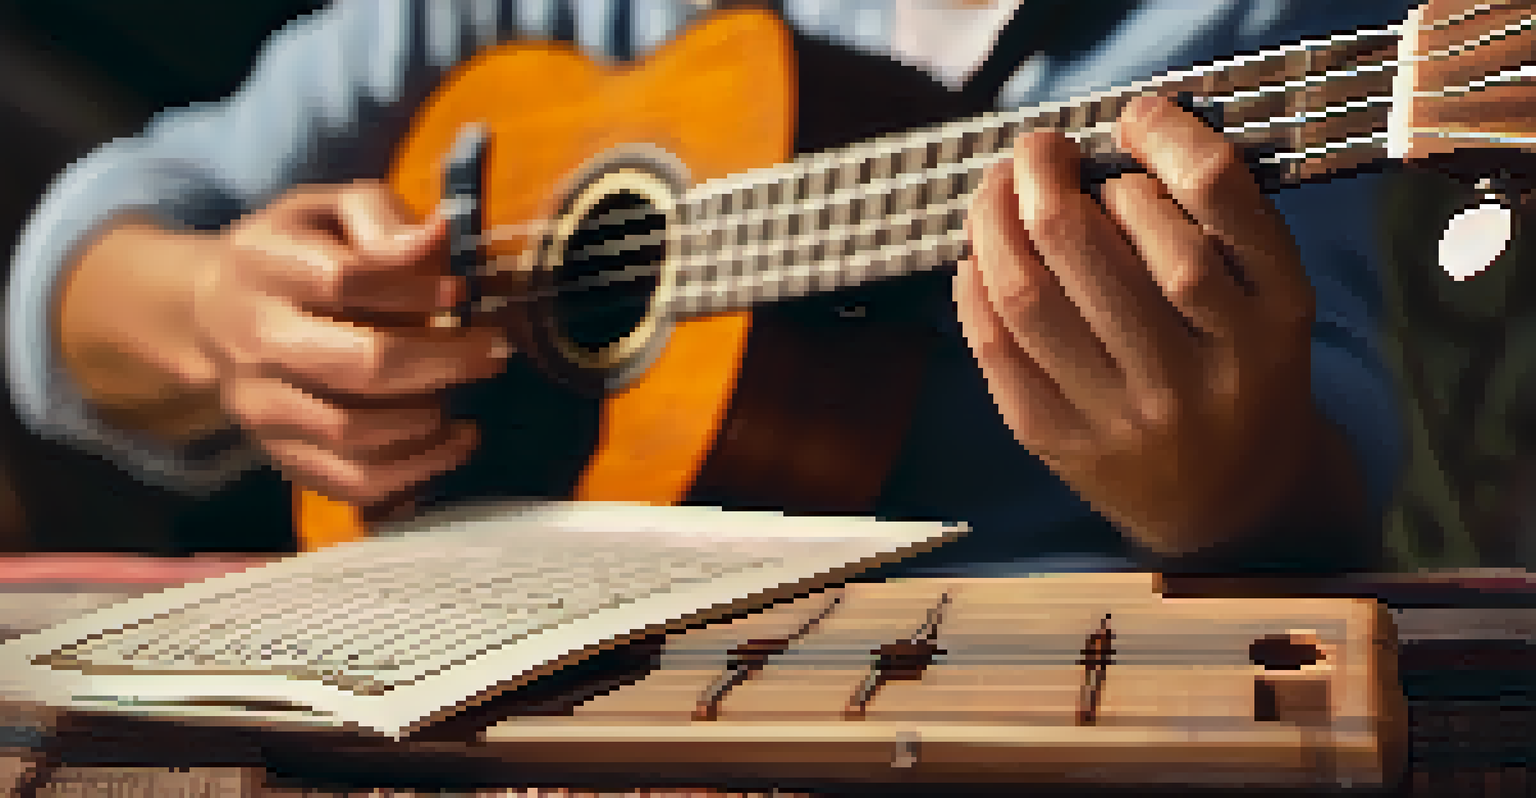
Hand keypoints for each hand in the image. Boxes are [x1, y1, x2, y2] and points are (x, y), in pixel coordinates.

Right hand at [191, 180, 506, 506]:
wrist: (217, 309)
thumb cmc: (301, 251)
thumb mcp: (333, 209)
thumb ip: (380, 219)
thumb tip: (434, 239)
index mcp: (263, 264)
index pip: (344, 282)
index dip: (412, 290)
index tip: (460, 293)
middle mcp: (251, 338)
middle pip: (358, 366)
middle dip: (442, 363)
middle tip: (491, 354)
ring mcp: (257, 404)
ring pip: (353, 432)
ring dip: (428, 420)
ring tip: (466, 400)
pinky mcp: (276, 452)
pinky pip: (348, 481)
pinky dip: (412, 471)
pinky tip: (451, 443)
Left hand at [955, 94, 1349, 555]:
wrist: (1234, 506)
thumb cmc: (1242, 370)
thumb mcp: (1272, 299)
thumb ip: (1219, 223)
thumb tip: (1121, 134)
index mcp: (1272, 314)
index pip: (1214, 196)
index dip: (1163, 138)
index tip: (1133, 117)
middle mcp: (1204, 369)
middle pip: (1098, 243)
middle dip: (1045, 174)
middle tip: (1038, 150)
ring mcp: (1129, 414)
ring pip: (1032, 294)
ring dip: (995, 223)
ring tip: (999, 190)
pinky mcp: (1064, 444)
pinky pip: (998, 350)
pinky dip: (975, 288)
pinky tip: (978, 258)